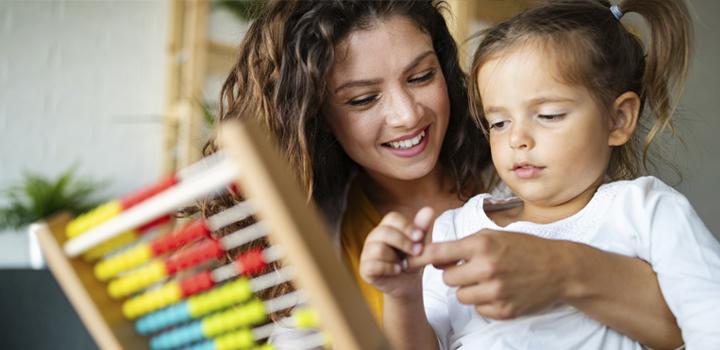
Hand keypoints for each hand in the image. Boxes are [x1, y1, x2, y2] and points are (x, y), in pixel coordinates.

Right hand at [359, 207, 434, 297]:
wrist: (406, 283)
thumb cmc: (411, 260)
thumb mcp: (419, 244)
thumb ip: (421, 228)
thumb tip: (429, 209)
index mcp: (387, 227)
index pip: (392, 218)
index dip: (406, 226)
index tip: (420, 237)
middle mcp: (374, 237)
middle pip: (384, 232)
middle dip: (404, 242)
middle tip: (418, 251)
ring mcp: (367, 252)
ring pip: (379, 249)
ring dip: (395, 258)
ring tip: (405, 264)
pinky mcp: (364, 269)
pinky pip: (373, 265)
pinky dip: (388, 268)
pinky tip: (397, 270)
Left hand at [409, 230, 573, 318]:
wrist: (560, 268)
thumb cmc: (524, 248)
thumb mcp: (493, 235)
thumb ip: (463, 245)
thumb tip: (434, 259)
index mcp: (482, 244)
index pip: (439, 252)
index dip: (420, 257)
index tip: (408, 260)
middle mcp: (487, 268)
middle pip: (447, 279)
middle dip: (455, 274)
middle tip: (470, 268)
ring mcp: (496, 291)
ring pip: (461, 296)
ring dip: (468, 289)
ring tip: (486, 279)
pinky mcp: (504, 310)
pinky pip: (478, 309)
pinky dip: (484, 302)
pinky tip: (499, 291)